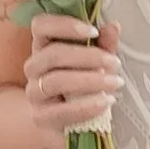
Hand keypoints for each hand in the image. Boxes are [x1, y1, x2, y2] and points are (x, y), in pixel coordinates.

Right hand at [22, 11, 121, 148]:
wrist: (70, 123)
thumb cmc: (83, 87)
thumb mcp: (98, 63)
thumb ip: (104, 45)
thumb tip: (113, 27)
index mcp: (44, 46)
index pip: (41, 26)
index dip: (64, 25)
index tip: (93, 32)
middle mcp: (34, 67)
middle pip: (52, 54)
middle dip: (87, 57)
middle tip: (114, 62)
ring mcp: (34, 92)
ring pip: (55, 81)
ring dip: (89, 81)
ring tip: (114, 83)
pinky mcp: (40, 117)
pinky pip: (60, 111)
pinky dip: (86, 106)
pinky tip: (105, 102)